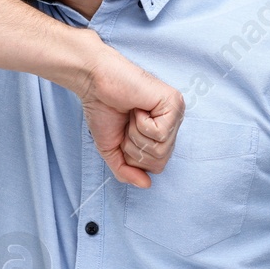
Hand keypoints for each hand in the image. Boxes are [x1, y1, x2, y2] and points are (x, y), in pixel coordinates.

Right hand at [73, 33, 183, 187]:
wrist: (94, 82)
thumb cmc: (103, 109)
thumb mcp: (112, 149)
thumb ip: (126, 170)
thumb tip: (146, 185)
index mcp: (161, 133)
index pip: (157, 166)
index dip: (134, 157)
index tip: (124, 133)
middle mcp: (172, 123)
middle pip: (160, 160)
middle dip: (134, 147)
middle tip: (127, 124)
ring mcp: (175, 113)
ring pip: (161, 148)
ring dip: (136, 134)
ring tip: (132, 115)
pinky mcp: (174, 103)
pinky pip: (160, 133)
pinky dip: (142, 123)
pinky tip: (138, 108)